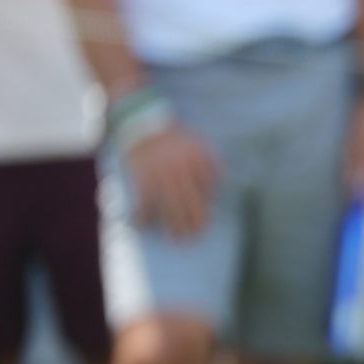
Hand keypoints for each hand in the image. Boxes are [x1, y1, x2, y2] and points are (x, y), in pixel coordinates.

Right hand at [126, 124, 219, 239]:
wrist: (143, 123)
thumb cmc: (174, 138)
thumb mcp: (198, 145)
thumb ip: (212, 162)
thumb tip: (221, 183)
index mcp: (196, 160)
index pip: (207, 190)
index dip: (206, 207)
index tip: (206, 222)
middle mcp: (180, 169)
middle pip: (191, 202)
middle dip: (194, 223)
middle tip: (195, 238)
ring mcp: (160, 174)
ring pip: (169, 206)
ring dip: (172, 225)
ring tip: (176, 240)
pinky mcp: (141, 177)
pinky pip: (145, 201)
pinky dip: (144, 215)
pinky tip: (145, 226)